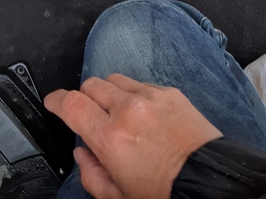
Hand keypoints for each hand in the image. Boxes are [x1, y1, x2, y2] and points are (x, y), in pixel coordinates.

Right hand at [44, 74, 221, 198]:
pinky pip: (141, 83)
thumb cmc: (166, 193)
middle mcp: (129, 110)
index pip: (72, 104)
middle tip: (91, 115)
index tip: (54, 102)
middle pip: (91, 85)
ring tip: (119, 114)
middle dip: (84, 98)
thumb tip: (83, 153)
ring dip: (109, 94)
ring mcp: (151, 97)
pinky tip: (144, 114)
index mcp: (111, 138)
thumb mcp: (119, 197)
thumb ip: (91, 174)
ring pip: (115, 79)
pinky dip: (134, 95)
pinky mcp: (170, 92)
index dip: (56, 100)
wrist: (212, 183)